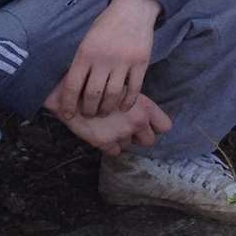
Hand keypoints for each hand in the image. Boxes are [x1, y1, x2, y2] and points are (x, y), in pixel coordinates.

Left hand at [45, 0, 158, 119]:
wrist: (133, 8)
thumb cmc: (106, 25)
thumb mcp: (87, 39)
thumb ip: (81, 62)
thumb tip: (72, 89)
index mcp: (86, 52)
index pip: (73, 85)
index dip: (68, 104)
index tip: (68, 115)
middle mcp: (104, 58)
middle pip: (93, 95)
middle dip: (89, 110)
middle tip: (89, 114)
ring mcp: (124, 61)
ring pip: (113, 95)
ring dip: (106, 109)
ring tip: (104, 112)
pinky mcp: (141, 63)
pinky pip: (134, 89)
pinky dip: (127, 102)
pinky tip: (123, 107)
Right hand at [56, 93, 171, 155]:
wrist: (72, 91)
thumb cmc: (99, 83)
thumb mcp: (122, 86)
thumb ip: (133, 101)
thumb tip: (139, 111)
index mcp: (145, 106)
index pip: (164, 126)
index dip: (156, 126)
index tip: (147, 122)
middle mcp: (137, 122)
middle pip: (149, 141)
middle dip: (140, 136)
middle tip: (127, 126)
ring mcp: (121, 134)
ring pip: (129, 145)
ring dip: (122, 138)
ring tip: (111, 126)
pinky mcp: (105, 143)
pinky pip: (115, 152)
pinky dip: (110, 146)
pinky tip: (103, 133)